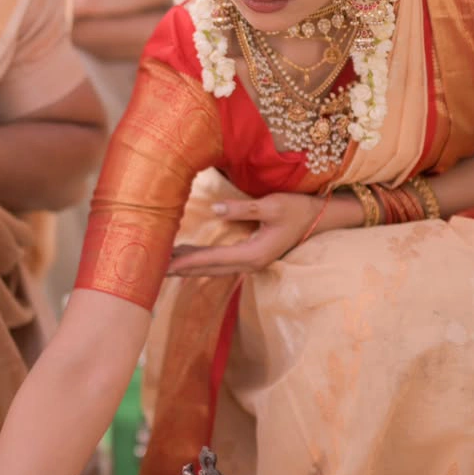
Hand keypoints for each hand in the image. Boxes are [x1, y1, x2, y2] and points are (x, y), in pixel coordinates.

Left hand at [166, 192, 323, 276]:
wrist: (320, 218)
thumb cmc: (298, 209)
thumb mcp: (272, 205)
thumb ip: (243, 208)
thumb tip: (215, 208)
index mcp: (254, 254)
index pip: (212, 260)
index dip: (186, 262)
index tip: (164, 265)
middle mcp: (250, 263)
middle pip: (208, 269)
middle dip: (181, 269)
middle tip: (153, 269)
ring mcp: (251, 261)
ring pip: (212, 267)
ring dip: (188, 265)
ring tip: (162, 262)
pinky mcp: (250, 256)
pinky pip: (220, 262)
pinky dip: (200, 260)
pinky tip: (186, 255)